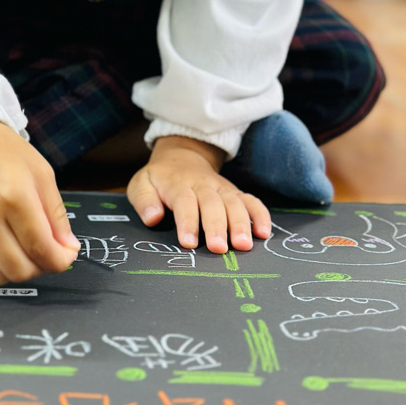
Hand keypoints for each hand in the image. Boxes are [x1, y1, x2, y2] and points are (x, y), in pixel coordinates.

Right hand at [0, 121, 79, 284]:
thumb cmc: (4, 153)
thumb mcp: (42, 174)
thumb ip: (57, 215)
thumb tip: (67, 250)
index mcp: (13, 196)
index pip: (41, 249)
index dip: (60, 261)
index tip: (66, 256)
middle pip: (19, 270)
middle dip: (41, 268)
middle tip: (46, 253)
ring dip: (17, 269)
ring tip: (23, 248)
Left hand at [127, 136, 270, 253]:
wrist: (182, 156)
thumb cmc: (160, 178)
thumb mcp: (141, 183)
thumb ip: (144, 200)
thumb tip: (153, 218)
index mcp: (178, 184)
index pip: (184, 203)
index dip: (187, 222)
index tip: (189, 242)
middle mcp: (203, 185)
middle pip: (212, 204)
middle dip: (217, 226)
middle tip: (219, 248)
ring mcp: (222, 188)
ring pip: (234, 203)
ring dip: (241, 223)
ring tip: (244, 245)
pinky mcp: (235, 192)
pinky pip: (251, 201)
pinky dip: (260, 215)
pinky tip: (264, 233)